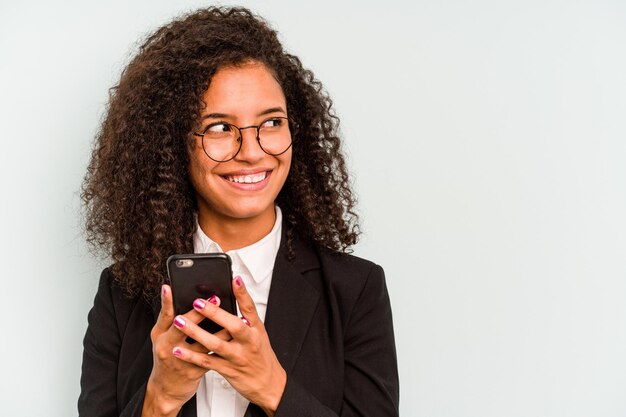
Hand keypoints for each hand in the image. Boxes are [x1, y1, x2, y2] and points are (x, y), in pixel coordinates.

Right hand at [142, 285, 230, 416]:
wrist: (166, 390)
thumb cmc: (165, 357)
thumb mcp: (160, 337)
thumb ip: (167, 316)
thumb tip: (170, 290)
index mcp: (161, 337)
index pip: (166, 316)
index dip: (169, 302)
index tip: (177, 288)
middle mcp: (169, 348)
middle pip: (184, 328)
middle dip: (201, 313)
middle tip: (216, 298)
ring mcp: (182, 361)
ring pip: (204, 343)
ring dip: (220, 330)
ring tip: (235, 318)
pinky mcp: (194, 372)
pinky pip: (212, 357)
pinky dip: (224, 346)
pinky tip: (235, 337)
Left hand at [170, 276, 286, 415]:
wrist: (267, 383)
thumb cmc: (261, 354)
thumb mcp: (259, 332)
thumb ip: (246, 314)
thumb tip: (236, 291)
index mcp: (255, 329)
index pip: (250, 308)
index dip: (243, 293)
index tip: (234, 279)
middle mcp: (248, 342)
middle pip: (232, 326)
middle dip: (214, 313)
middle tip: (197, 302)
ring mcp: (237, 357)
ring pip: (215, 344)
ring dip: (196, 333)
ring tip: (180, 322)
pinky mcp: (227, 370)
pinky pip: (207, 362)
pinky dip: (192, 356)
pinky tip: (179, 350)